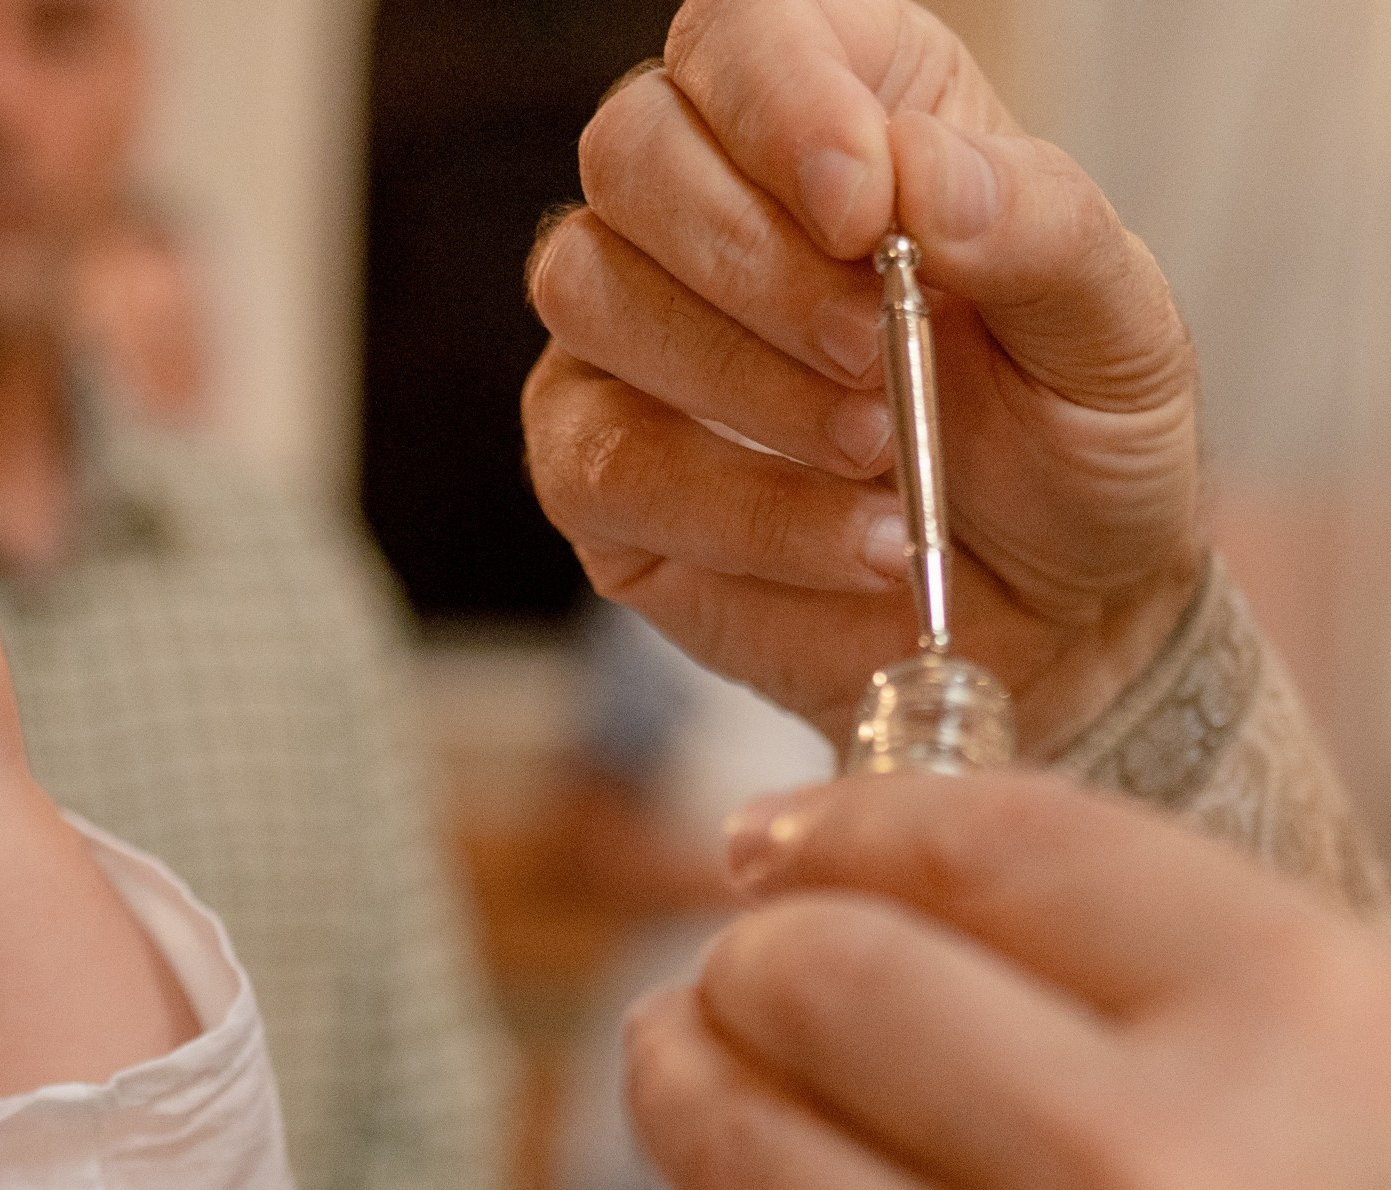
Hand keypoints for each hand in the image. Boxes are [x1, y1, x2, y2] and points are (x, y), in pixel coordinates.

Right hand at [522, 0, 1203, 756]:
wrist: (1053, 613)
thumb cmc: (1073, 440)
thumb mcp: (1117, 329)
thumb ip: (1038, 231)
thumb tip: (923, 180)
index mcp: (842, 112)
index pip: (741, 31)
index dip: (779, 100)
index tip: (864, 212)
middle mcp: (708, 205)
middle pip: (632, 147)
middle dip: (753, 259)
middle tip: (879, 355)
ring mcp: (630, 338)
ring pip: (590, 292)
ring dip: (742, 382)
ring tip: (879, 451)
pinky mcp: (596, 468)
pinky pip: (604, 461)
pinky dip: (737, 510)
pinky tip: (850, 540)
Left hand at [626, 770, 1390, 1189]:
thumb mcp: (1368, 1129)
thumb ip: (1174, 987)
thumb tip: (882, 859)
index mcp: (1318, 1049)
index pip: (995, 842)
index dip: (858, 820)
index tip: (787, 836)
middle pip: (817, 967)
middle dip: (758, 952)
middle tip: (752, 973)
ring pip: (724, 1130)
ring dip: (686, 1073)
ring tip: (695, 1062)